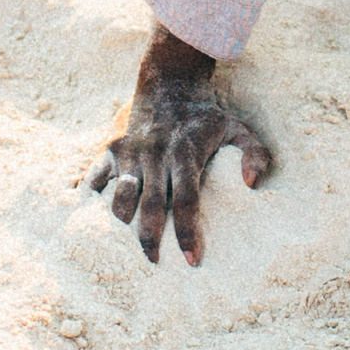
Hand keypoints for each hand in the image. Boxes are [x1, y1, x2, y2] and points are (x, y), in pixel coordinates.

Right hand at [86, 26, 270, 264]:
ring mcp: (131, 151)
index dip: (187, 233)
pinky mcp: (112, 148)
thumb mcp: (238, 130)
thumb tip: (251, 185)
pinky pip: (96, 178)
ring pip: (120, 196)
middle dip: (151, 239)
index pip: (187, 201)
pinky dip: (93, 199)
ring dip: (122, 223)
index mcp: (186, 154)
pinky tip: (93, 221)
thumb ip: (256, 154)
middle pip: (151, 205)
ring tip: (125, 246)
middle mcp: (156, 154)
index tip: (192, 261)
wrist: (170, 86)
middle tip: (154, 263)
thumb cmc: (207, 120)